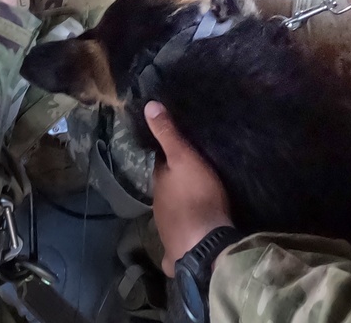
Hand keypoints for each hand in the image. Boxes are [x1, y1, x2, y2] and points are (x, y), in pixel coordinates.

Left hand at [146, 102, 232, 276]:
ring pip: (172, 209)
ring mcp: (166, 227)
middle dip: (176, 180)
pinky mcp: (178, 245)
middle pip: (167, 187)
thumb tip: (148, 106)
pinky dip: (185, 228)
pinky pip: (180, 233)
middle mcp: (158, 204)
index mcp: (159, 181)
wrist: (203, 244)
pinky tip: (194, 228)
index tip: (182, 148)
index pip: (161, 163)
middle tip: (196, 171)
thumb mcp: (184, 158)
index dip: (170, 155)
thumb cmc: (195, 195)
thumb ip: (168, 134)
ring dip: (181, 203)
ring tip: (199, 195)